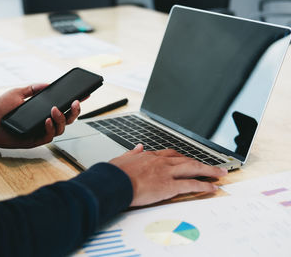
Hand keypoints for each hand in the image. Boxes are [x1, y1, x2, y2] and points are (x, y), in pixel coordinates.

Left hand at [0, 84, 80, 148]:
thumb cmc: (0, 108)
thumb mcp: (18, 92)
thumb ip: (33, 88)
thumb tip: (49, 83)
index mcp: (43, 110)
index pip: (63, 106)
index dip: (75, 102)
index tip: (85, 94)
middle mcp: (45, 121)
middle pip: (67, 119)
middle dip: (75, 111)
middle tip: (75, 102)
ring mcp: (40, 131)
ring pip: (61, 128)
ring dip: (61, 118)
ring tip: (55, 110)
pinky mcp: (34, 140)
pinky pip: (48, 136)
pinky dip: (50, 128)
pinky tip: (47, 120)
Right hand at [109, 144, 227, 206]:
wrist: (114, 182)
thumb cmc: (115, 174)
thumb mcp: (122, 158)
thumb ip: (132, 152)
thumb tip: (138, 147)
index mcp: (150, 156)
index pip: (171, 155)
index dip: (183, 158)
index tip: (189, 160)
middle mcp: (161, 162)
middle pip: (187, 159)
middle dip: (202, 163)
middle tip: (214, 166)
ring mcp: (166, 173)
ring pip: (193, 168)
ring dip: (209, 170)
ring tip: (220, 173)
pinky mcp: (169, 185)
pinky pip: (191, 184)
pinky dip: (204, 185)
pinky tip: (212, 187)